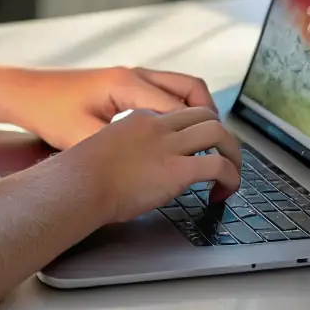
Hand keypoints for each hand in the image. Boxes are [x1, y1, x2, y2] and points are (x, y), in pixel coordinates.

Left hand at [10, 66, 216, 150]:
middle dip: (211, 118)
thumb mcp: (82, 137)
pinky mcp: (125, 86)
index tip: (212, 161)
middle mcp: (135, 76)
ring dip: (197, 112)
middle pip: (192, 89)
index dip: (203, 134)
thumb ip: (117, 149)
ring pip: (183, 88)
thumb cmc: (50, 112)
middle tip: (218, 149)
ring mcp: (132, 78)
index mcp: (128, 85)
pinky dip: (180, 111)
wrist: (27, 94)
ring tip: (203, 144)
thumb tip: (150, 169)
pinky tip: (175, 136)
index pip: (181, 107)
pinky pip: (167, 93)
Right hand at [66, 106, 241, 223]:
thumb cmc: (80, 177)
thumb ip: (125, 152)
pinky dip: (229, 179)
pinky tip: (220, 194)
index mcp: (140, 119)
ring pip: (219, 133)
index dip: (194, 132)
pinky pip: (217, 166)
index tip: (196, 152)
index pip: (179, 114)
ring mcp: (169, 146)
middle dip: (222, 136)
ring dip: (233, 154)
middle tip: (224, 159)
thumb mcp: (103, 151)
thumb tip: (133, 170)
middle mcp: (158, 126)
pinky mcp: (177, 170)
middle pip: (205, 115)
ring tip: (231, 176)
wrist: (77, 185)